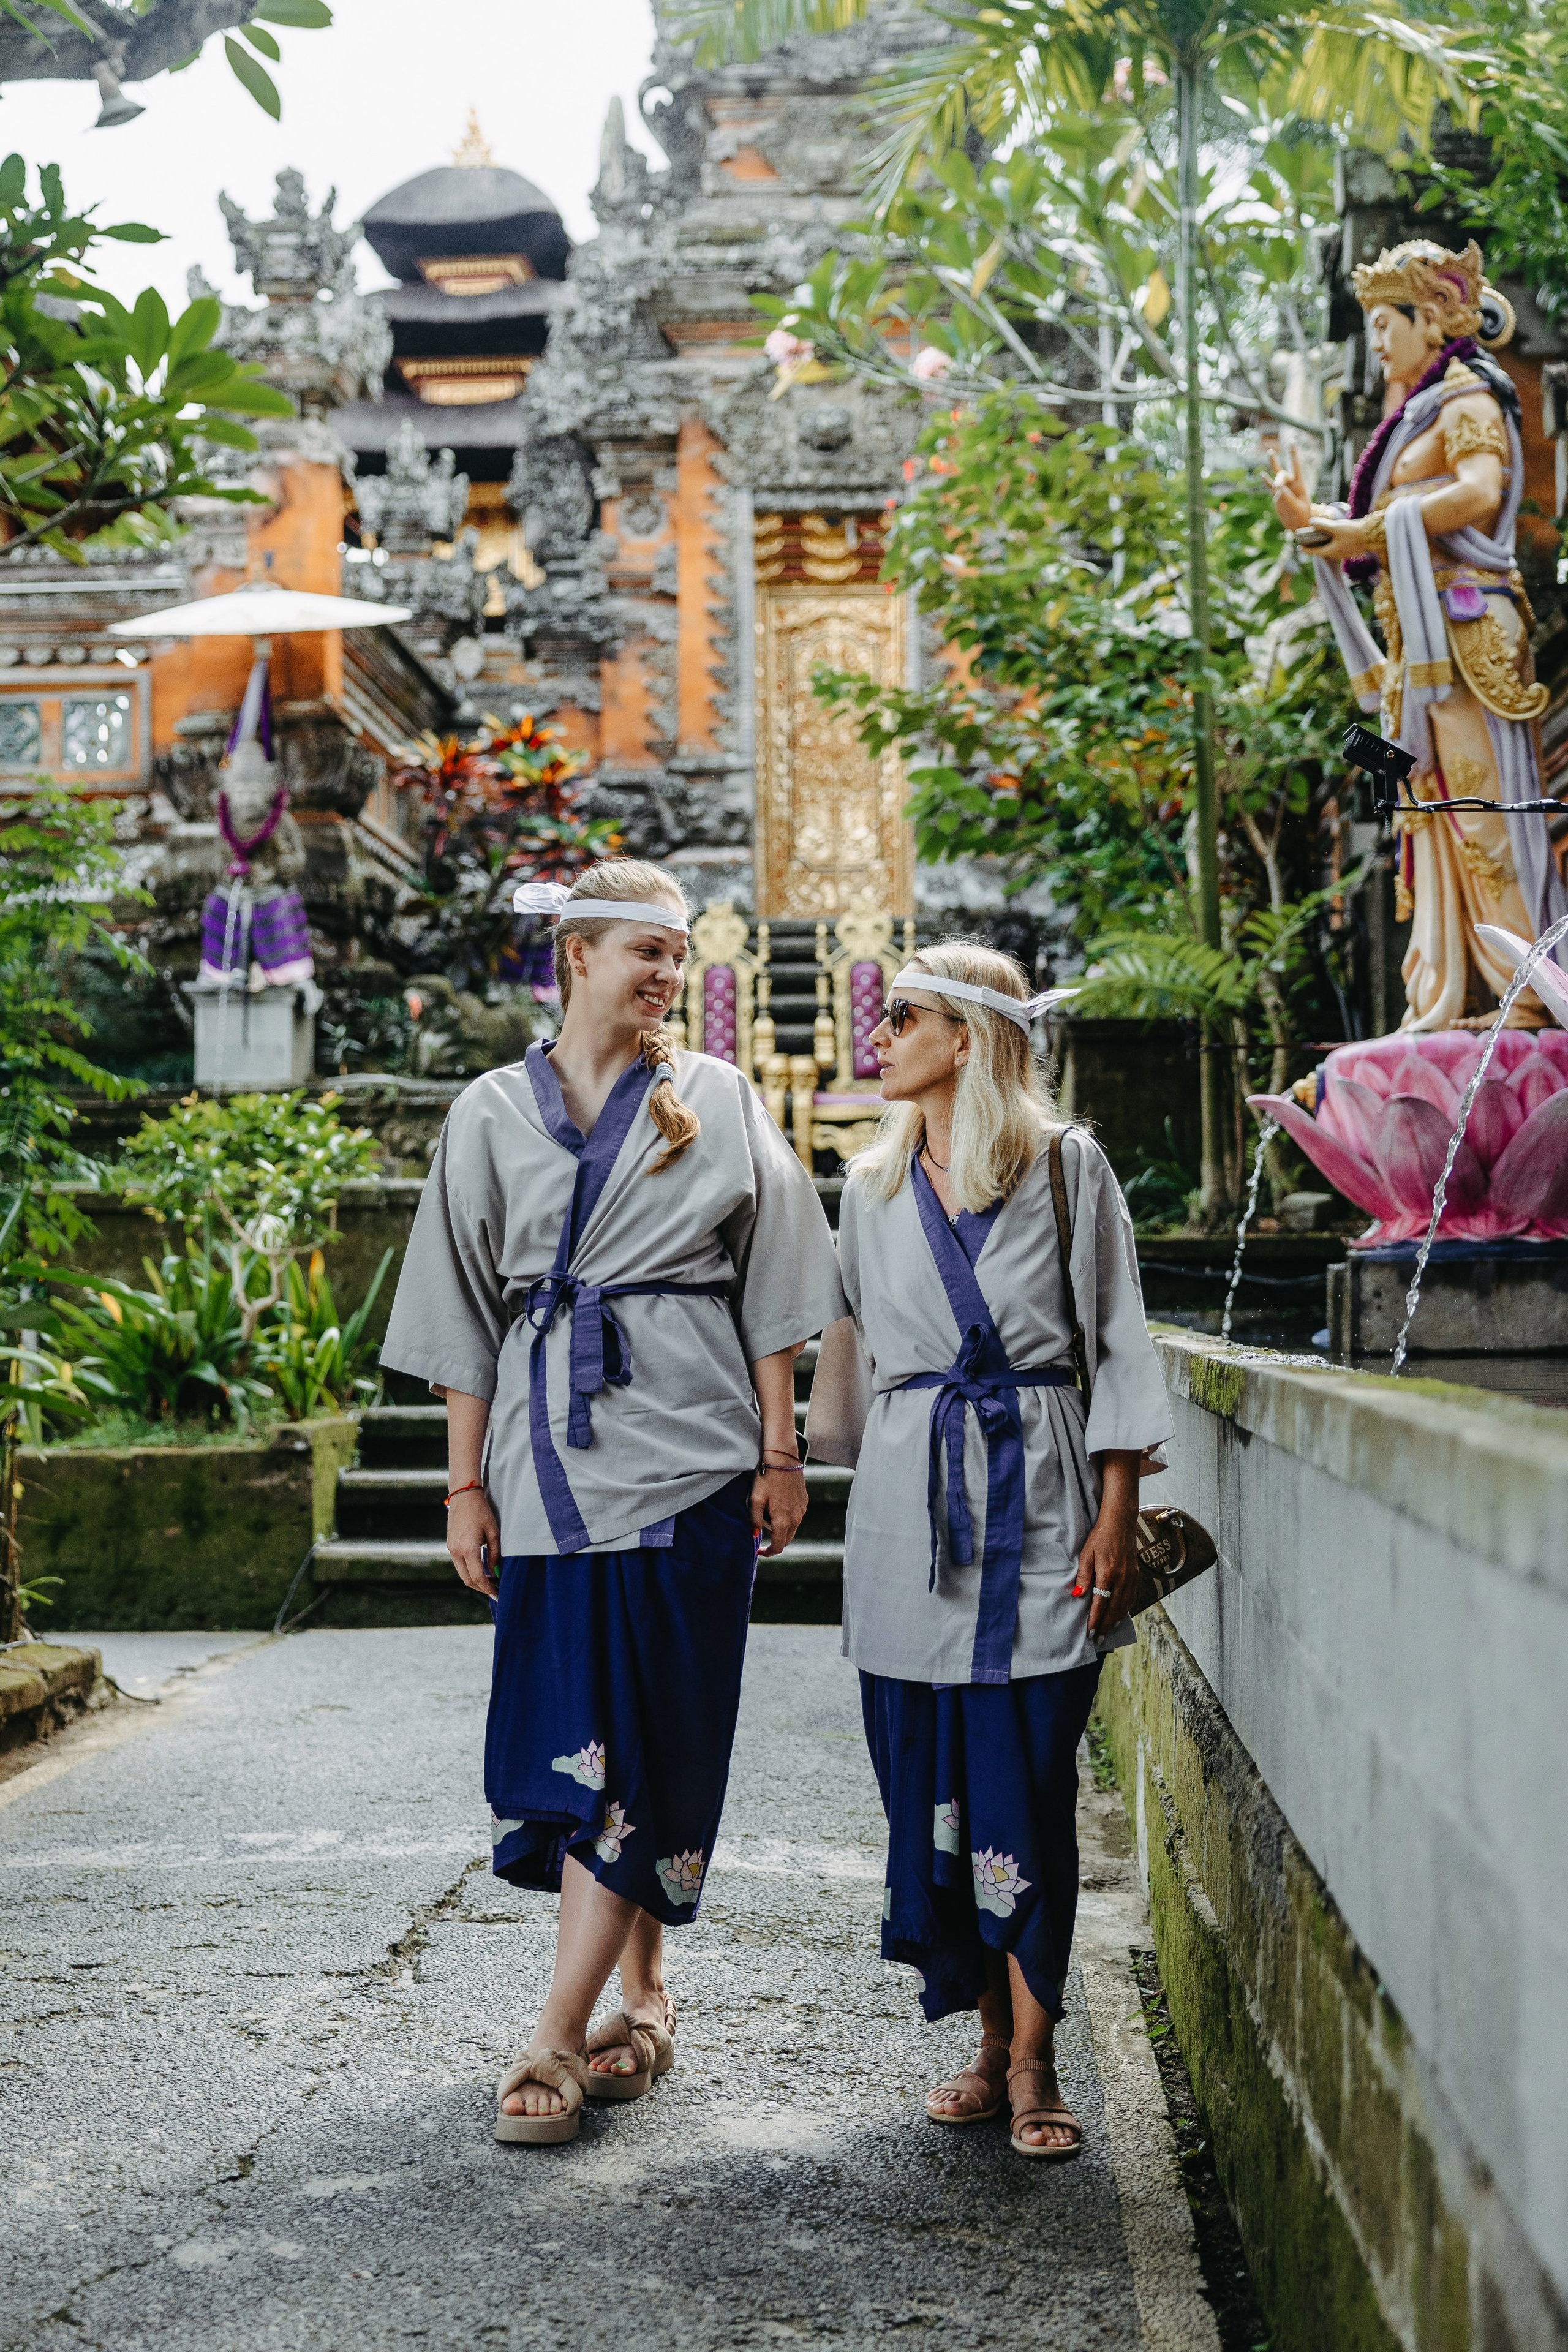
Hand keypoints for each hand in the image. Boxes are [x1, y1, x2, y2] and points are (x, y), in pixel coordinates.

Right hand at [447, 1485, 499, 1598]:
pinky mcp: (450, 1545)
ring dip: (474, 1580)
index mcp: (468, 1549)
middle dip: (481, 1588)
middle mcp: (456, 1551)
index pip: (477, 1577)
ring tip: (490, 1581)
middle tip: (495, 1590)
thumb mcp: (493, 1532)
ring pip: (462, 1573)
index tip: (497, 1594)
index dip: (488, 1588)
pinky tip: (480, 1569)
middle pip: (467, 1579)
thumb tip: (496, 1572)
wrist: (463, 1495)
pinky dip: (469, 1570)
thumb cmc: (481, 1511)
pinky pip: (459, 1564)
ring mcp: (451, 1548)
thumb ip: (495, 1554)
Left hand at [750, 1463, 806, 1557]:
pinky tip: (778, 1503)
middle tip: (762, 1529)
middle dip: (775, 1540)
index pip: (779, 1547)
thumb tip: (755, 1535)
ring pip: (792, 1527)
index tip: (760, 1551)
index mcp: (783, 1520)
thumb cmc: (767, 1478)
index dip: (769, 1552)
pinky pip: (796, 1515)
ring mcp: (802, 1509)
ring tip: (769, 1512)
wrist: (783, 1458)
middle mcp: (796, 1518)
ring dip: (782, 1527)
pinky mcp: (805, 1501)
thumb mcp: (755, 1499)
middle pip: (787, 1539)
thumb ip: (755, 1520)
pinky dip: (787, 1516)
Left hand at [1074, 1496, 1137, 1640]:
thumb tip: (1079, 1595)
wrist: (1120, 1522)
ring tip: (1108, 1630)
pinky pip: (1132, 1596)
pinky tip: (1120, 1614)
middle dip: (1106, 1625)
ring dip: (1116, 1619)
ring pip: (1125, 1605)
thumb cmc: (1100, 1537)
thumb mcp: (1086, 1554)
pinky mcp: (1136, 1574)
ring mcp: (1131, 1577)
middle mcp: (1122, 1578)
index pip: (1101, 1603)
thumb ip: (1083, 1575)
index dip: (1096, 1619)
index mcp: (1108, 1574)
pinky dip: (1126, 1608)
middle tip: (1098, 1638)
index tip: (1090, 1632)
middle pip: (1114, 1608)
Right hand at [1268, 444, 1312, 531]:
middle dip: (1279, 472)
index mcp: (1300, 485)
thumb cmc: (1302, 517)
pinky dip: (1266, 481)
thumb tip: (1278, 487)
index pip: (1296, 467)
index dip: (1293, 455)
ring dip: (1274, 464)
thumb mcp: (1296, 507)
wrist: (1299, 526)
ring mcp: (1283, 491)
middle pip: (1284, 473)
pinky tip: (1262, 475)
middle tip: (1277, 479)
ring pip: (1277, 476)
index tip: (1291, 443)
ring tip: (1271, 453)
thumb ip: (1287, 497)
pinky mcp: (1277, 497)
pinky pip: (1270, 487)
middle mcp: (1291, 485)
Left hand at [1292, 513, 1364, 561]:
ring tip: (1318, 537)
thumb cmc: (1353, 532)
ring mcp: (1344, 553)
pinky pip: (1337, 547)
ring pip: (1330, 548)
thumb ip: (1323, 524)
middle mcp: (1336, 555)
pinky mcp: (1350, 549)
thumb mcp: (1336, 527)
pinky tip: (1332, 535)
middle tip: (1307, 540)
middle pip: (1322, 550)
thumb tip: (1311, 521)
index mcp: (1331, 551)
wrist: (1372, 535)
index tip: (1298, 547)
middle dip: (1314, 545)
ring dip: (1324, 543)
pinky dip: (1332, 542)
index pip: (1314, 551)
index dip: (1306, 549)